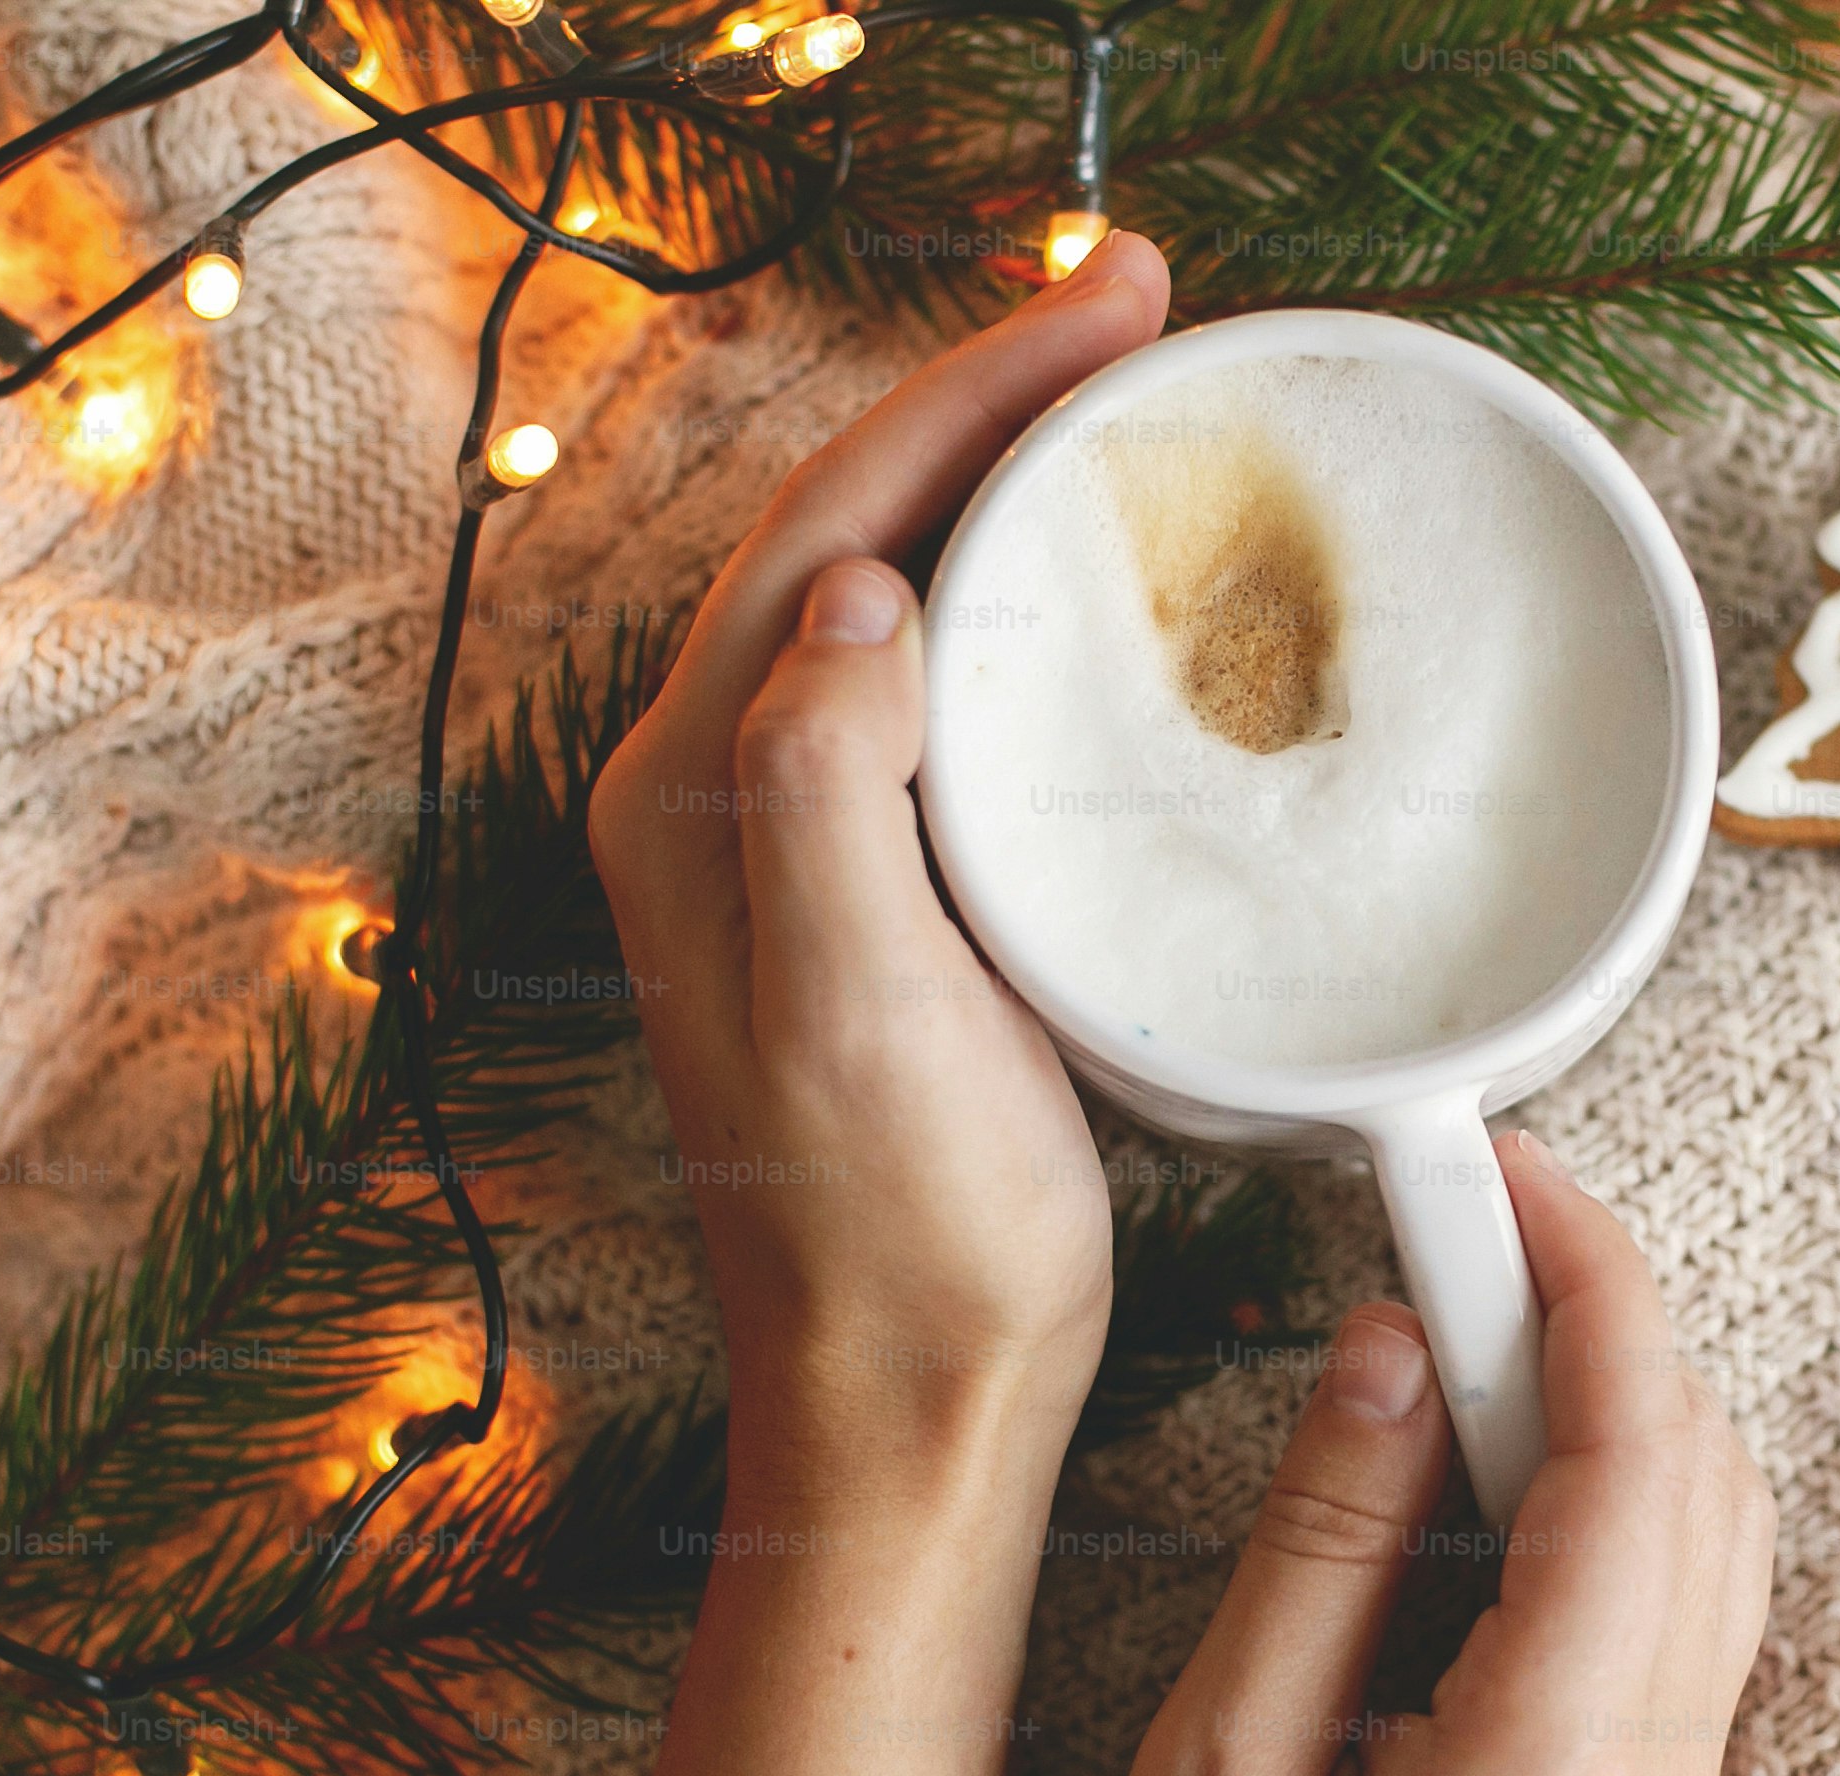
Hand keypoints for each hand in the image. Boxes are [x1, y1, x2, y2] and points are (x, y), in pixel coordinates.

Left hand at [587, 236, 1173, 1504]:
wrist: (908, 1407)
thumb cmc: (900, 1242)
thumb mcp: (863, 1019)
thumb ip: (826, 796)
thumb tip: (861, 596)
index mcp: (692, 797)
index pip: (829, 522)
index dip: (969, 391)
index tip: (1111, 304)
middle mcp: (713, 796)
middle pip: (854, 527)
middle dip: (993, 402)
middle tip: (1148, 313)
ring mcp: (785, 842)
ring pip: (893, 596)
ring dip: (1006, 487)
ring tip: (1136, 405)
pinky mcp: (865, 894)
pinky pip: (933, 692)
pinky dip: (1020, 609)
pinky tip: (1105, 594)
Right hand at [1056, 1133, 1776, 1775]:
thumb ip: (1318, 1552)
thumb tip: (1395, 1351)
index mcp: (1557, 1764)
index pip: (1643, 1443)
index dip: (1587, 1269)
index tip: (1496, 1163)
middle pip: (1710, 1468)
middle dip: (1607, 1311)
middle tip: (1454, 1227)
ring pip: (1714, 1536)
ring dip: (1614, 1401)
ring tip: (1455, 1330)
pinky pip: (1678, 1617)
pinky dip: (1610, 1502)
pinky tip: (1483, 1483)